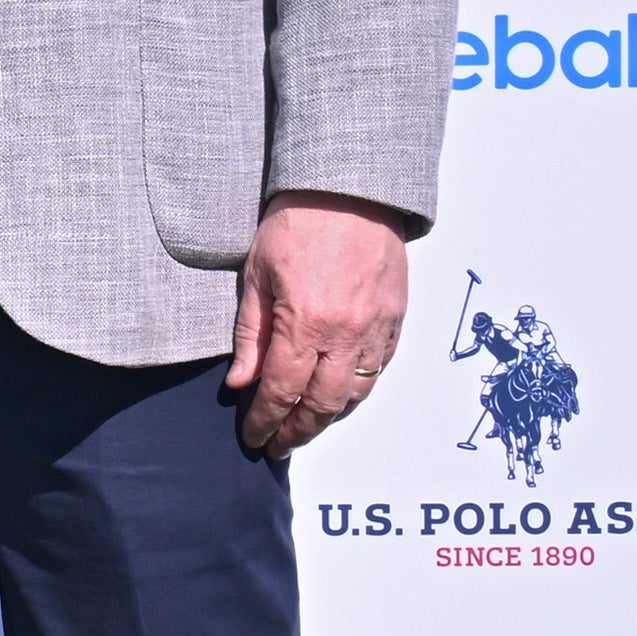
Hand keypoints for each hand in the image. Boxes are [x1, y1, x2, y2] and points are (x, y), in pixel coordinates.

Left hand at [229, 193, 409, 460]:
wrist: (351, 190)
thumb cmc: (297, 224)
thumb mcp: (256, 276)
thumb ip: (251, 335)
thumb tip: (240, 384)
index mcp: (305, 323)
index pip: (281, 391)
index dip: (265, 421)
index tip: (254, 437)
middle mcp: (346, 334)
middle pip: (322, 405)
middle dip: (297, 432)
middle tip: (278, 445)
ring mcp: (377, 328)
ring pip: (356, 394)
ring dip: (329, 418)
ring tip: (306, 428)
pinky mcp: (396, 318)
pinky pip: (380, 369)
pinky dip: (359, 391)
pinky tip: (340, 398)